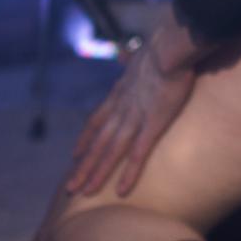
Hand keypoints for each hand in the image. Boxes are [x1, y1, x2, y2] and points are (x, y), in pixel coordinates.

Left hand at [66, 5, 202, 198]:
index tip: (75, 154)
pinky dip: (128, 174)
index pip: (96, 120)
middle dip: (84, 165)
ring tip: (84, 193)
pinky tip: (121, 191)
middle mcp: (121, 108)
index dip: (85, 139)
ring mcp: (134, 118)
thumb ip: (133, 58)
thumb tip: (127, 52)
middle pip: (98, 142)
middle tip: (70, 187)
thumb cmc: (162, 46)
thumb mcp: (140, 52)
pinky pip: (138, 155)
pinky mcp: (152, 125)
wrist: (169, 47)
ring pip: (111, 152)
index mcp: (119, 92)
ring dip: (97, 174)